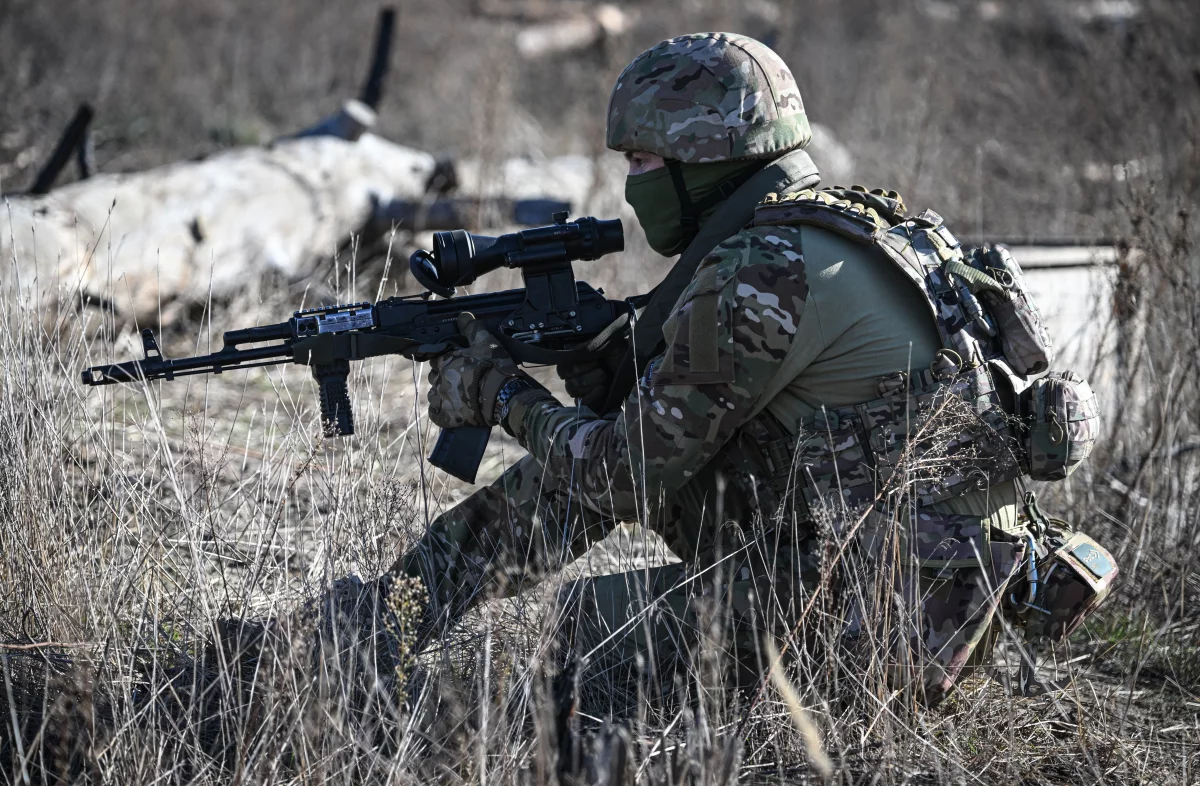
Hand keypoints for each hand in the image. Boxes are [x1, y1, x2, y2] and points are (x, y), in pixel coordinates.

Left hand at [427, 313, 526, 427]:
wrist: (505, 395)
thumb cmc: (495, 367)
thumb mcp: (486, 342)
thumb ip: (472, 328)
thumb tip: (462, 315)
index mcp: (446, 362)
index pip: (437, 359)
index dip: (446, 360)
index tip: (456, 361)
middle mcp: (441, 381)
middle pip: (434, 377)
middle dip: (444, 376)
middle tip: (460, 377)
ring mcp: (444, 400)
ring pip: (433, 396)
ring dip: (441, 394)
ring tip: (455, 394)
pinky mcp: (451, 417)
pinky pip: (436, 416)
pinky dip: (439, 413)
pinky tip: (447, 410)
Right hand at [556, 333, 629, 412]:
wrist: (636, 368)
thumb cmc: (622, 355)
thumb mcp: (606, 345)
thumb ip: (589, 347)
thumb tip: (577, 348)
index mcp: (578, 360)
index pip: (562, 368)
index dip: (577, 366)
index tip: (596, 361)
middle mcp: (578, 375)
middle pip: (568, 381)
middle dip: (587, 376)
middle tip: (603, 371)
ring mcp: (584, 389)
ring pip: (573, 391)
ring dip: (590, 384)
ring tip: (604, 380)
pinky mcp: (591, 401)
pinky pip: (581, 403)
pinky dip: (591, 397)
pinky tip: (602, 390)